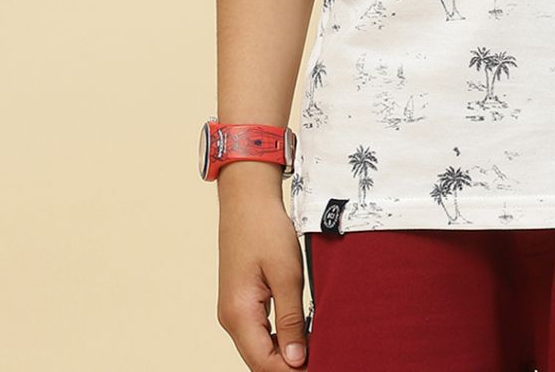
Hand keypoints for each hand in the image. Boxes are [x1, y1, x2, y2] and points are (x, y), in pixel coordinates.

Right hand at [217, 180, 307, 369]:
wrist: (247, 199)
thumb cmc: (266, 229)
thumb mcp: (287, 274)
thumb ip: (291, 320)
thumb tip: (297, 360)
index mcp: (238, 314)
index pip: (264, 364)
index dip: (292, 371)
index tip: (322, 364)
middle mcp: (230, 319)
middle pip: (260, 361)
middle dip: (290, 364)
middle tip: (324, 356)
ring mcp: (233, 311)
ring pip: (259, 348)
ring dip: (285, 353)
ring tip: (317, 347)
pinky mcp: (240, 301)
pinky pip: (258, 332)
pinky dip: (278, 338)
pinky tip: (301, 332)